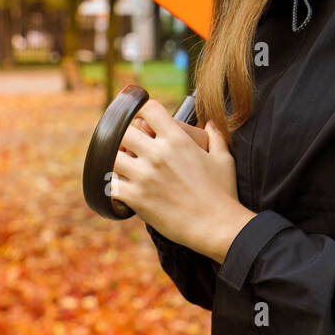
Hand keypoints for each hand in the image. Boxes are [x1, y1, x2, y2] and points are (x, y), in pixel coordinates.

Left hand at [111, 99, 255, 263]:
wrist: (217, 225)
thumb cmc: (223, 192)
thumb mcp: (224, 159)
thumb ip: (216, 136)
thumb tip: (210, 122)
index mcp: (177, 139)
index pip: (148, 109)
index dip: (143, 110)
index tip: (143, 118)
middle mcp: (157, 154)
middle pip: (123, 130)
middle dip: (124, 134)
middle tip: (129, 144)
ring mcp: (144, 176)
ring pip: (110, 156)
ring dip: (114, 158)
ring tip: (123, 165)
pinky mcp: (136, 198)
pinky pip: (110, 185)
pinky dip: (112, 185)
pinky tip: (122, 187)